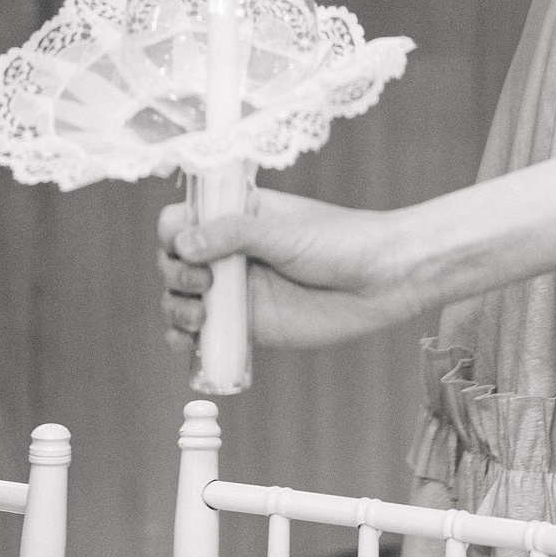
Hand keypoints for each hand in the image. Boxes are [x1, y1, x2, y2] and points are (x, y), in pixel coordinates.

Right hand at [156, 189, 429, 350]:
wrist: (382, 280)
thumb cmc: (341, 242)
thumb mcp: (285, 231)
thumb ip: (235, 234)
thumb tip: (185, 244)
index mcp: (237, 215)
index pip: (183, 217)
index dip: (173, 231)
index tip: (184, 245)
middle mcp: (230, 251)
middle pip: (173, 260)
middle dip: (174, 273)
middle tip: (203, 283)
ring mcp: (236, 289)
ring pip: (180, 297)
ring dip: (175, 306)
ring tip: (199, 313)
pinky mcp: (248, 325)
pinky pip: (203, 333)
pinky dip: (186, 339)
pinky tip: (190, 341)